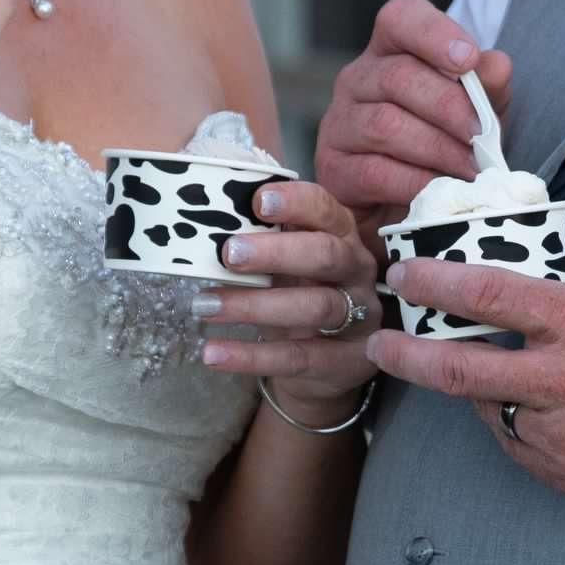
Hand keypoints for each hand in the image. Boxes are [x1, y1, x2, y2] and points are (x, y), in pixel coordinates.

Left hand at [193, 177, 381, 421]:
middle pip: (326, 255)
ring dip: (256, 305)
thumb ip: (263, 239)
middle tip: (228, 254)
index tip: (258, 201)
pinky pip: (297, 358)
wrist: (327, 363)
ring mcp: (359, 317)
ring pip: (315, 307)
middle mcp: (357, 271)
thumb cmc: (300, 293)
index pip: (326, 209)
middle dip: (276, 252)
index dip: (296, 203)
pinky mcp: (346, 361)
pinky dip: (252, 355)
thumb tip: (212, 219)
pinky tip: (213, 352)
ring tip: (205, 305)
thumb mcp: (287, 262)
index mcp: (342, 234)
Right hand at [316, 0, 510, 233]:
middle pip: (398, 77)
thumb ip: (487, 87)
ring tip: (471, 169)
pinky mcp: (333, 168)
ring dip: (437, 149)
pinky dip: (416, 182)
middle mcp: (357, 79)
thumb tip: (496, 66)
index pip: (401, 18)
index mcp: (391, 50)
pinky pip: (375, 171)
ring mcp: (338, 122)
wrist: (413, 202)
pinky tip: (441, 190)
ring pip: (385, 125)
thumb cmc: (444, 143)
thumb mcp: (475, 111)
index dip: (433, 33)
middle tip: (482, 136)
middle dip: (449, 107)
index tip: (468, 59)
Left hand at [370, 243, 564, 527]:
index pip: (485, 295)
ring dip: (468, 388)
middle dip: (403, 353)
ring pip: (485, 408)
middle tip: (379, 343)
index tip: (403, 273)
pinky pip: (517, 444)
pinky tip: (524, 410)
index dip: (433, 282)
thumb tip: (547, 242)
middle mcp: (560, 379)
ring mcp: (558, 434)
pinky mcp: (564, 475)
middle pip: (455, 367)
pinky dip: (509, 422)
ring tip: (470, 371)